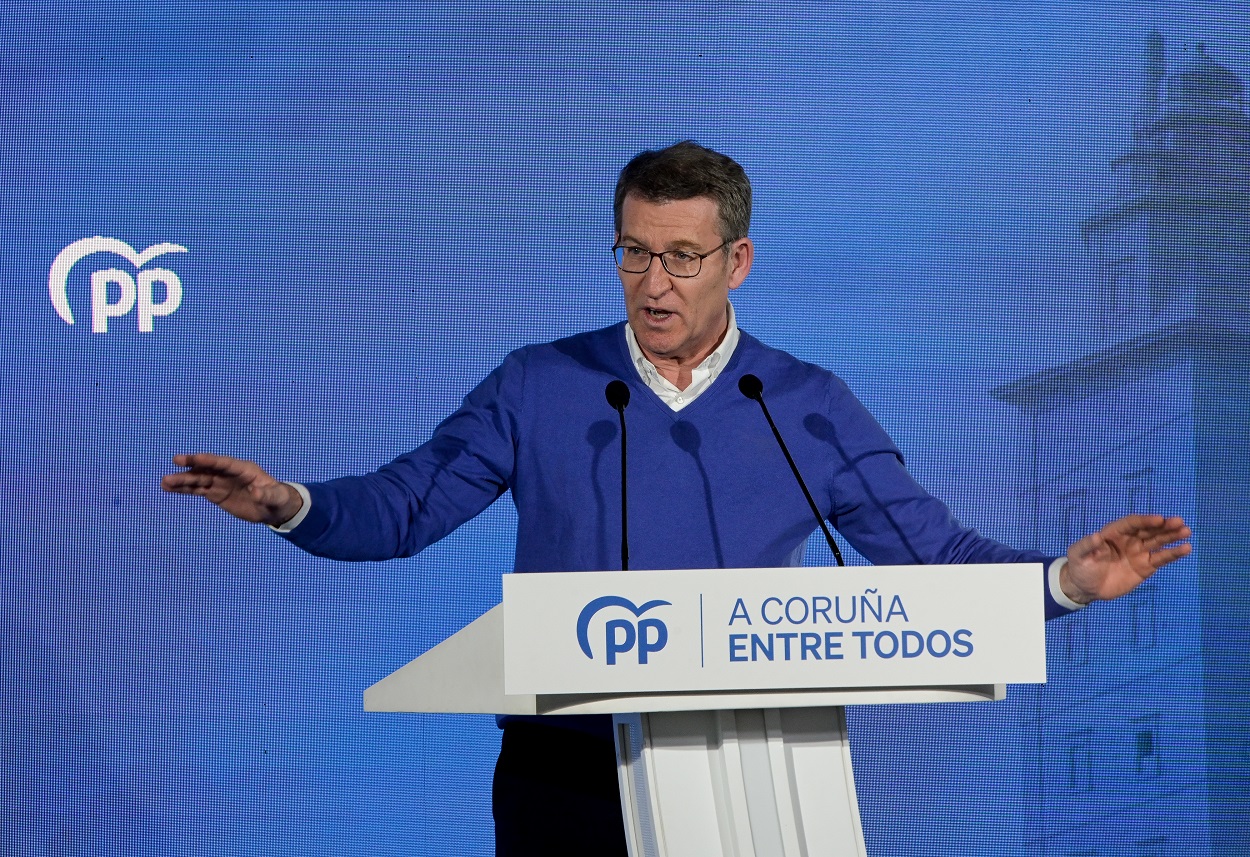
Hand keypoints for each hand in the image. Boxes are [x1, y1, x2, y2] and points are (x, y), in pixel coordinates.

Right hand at [161, 453, 302, 526]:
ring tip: (164, 482)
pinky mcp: (216, 493)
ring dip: (182, 480)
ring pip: (199, 479)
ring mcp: (221, 482)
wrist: (273, 508)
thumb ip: (267, 494)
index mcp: (244, 469)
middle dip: (192, 466)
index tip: (195, 458)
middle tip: (175, 461)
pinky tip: (169, 489)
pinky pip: (198, 490)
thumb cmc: (277, 499)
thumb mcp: (276, 497)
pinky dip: (184, 490)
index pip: (225, 462)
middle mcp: (229, 473)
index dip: (210, 460)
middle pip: (208, 468)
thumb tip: (257, 492)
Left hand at [1061, 514, 1191, 603]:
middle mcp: (1129, 540)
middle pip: (1149, 530)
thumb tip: (1096, 536)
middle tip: (1179, 522)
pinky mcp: (1146, 567)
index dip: (1145, 521)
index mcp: (1113, 533)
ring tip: (1186, 531)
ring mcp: (1139, 552)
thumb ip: (1086, 545)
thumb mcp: (1078, 555)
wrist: (1086, 588)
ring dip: (1172, 536)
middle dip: (1163, 526)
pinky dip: (1174, 553)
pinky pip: (1162, 558)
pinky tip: (1186, 549)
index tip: (1159, 519)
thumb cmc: (1080, 567)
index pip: (1132, 523)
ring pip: (1158, 542)